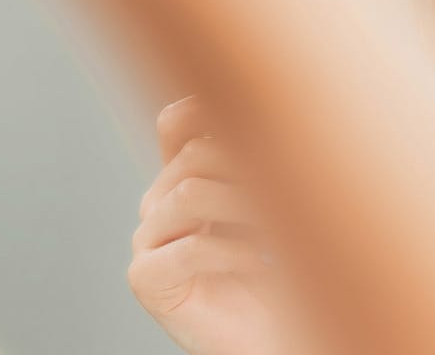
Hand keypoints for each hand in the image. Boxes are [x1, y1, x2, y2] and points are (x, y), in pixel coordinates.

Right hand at [130, 95, 294, 354]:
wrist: (264, 336)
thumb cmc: (276, 271)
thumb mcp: (272, 202)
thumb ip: (262, 159)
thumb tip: (281, 103)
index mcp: (183, 177)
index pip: (177, 122)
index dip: (208, 107)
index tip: (260, 111)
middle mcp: (159, 203)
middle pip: (191, 156)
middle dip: (245, 164)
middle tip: (287, 184)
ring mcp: (148, 241)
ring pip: (189, 192)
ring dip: (242, 202)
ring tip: (277, 224)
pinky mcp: (148, 279)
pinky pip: (188, 248)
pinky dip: (234, 251)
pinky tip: (262, 262)